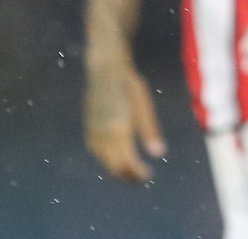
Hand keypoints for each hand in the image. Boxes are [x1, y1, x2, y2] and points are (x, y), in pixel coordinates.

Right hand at [84, 56, 166, 181]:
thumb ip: (150, 131)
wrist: (105, 70)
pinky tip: (114, 157)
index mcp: (119, 131)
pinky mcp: (88, 127)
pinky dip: (106, 158)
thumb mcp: (144, 107)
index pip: (129, 162)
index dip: (138, 173)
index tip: (148, 175)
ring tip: (129, 170)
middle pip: (115, 166)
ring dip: (116, 168)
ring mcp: (94, 132)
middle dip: (128, 175)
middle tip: (140, 177)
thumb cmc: (129, 86)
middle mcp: (104, 135)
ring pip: (104, 160)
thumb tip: (159, 153)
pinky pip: (96, 151)